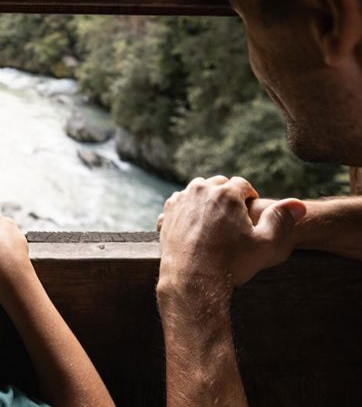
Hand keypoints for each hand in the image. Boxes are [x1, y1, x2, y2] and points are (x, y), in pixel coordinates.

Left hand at [157, 176, 305, 295]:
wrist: (193, 280)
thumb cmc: (231, 263)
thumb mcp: (266, 244)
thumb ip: (281, 220)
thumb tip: (299, 204)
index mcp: (226, 193)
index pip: (242, 185)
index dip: (250, 197)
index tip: (251, 210)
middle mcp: (201, 190)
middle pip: (218, 184)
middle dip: (228, 195)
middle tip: (234, 216)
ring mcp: (181, 200)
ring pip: (197, 190)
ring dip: (207, 199)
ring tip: (215, 219)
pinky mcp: (166, 213)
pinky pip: (180, 202)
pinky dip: (187, 208)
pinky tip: (195, 224)